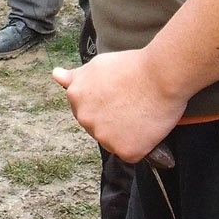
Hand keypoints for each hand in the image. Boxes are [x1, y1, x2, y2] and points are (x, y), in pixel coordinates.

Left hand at [52, 49, 187, 163]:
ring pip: (113, 142)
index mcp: (75, 97)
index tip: (119, 96)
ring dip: (125, 134)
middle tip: (132, 104)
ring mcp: (103, 137)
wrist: (162, 75)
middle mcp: (84, 119)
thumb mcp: (97, 65)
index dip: (105, 105)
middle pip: (97, 127)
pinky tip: (147, 128)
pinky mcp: (124, 151)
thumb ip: (76, 77)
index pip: (85, 110)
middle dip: (112, 120)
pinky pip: (131, 153)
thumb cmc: (133, 66)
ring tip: (141, 114)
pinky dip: (141, 145)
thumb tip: (56, 75)